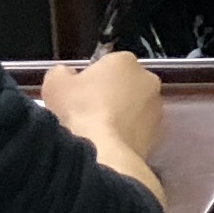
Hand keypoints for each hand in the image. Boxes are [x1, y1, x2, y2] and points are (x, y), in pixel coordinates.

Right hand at [42, 50, 164, 185]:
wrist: (104, 152)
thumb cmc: (79, 110)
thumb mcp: (55, 83)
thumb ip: (62, 73)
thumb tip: (67, 75)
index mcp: (125, 60)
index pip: (108, 64)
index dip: (91, 79)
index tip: (77, 95)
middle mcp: (148, 79)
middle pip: (124, 85)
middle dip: (109, 96)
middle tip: (86, 113)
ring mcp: (156, 108)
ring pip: (134, 109)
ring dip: (120, 117)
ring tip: (97, 133)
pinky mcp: (158, 134)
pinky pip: (137, 131)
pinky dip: (125, 136)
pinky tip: (108, 145)